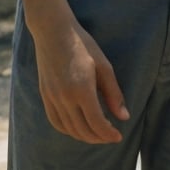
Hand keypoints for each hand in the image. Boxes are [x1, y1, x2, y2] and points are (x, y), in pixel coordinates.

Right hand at [34, 19, 128, 143]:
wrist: (53, 31)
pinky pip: (56, 122)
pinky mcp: (45, 96)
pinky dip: (68, 130)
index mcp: (82, 89)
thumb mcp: (103, 65)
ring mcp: (52, 98)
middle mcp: (64, 98)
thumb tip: (124, 117)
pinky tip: (78, 127)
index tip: (119, 137)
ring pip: (69, 129)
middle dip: (99, 138)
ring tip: (97, 133)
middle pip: (83, 130)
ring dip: (85, 136)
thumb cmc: (83, 44)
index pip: (97, 123)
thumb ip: (113, 93)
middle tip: (111, 136)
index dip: (108, 134)